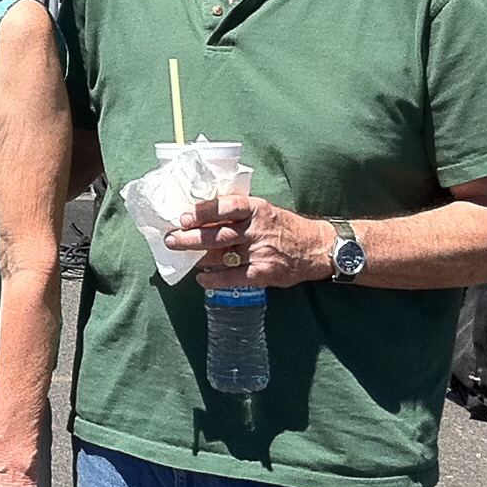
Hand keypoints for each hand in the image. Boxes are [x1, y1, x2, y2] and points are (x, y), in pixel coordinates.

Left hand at [166, 192, 330, 290]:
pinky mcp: (263, 272)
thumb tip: (201, 218)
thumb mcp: (263, 211)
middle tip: (171, 239)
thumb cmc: (282, 227)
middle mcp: (257, 229)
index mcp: (256, 208)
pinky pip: (232, 277)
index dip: (203, 212)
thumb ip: (237, 214)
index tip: (184, 217)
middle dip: (190, 238)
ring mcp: (260, 252)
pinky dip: (214, 279)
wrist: (315, 248)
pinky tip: (202, 279)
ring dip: (198, 257)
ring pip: (221, 255)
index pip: (226, 206)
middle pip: (217, 234)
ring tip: (182, 257)